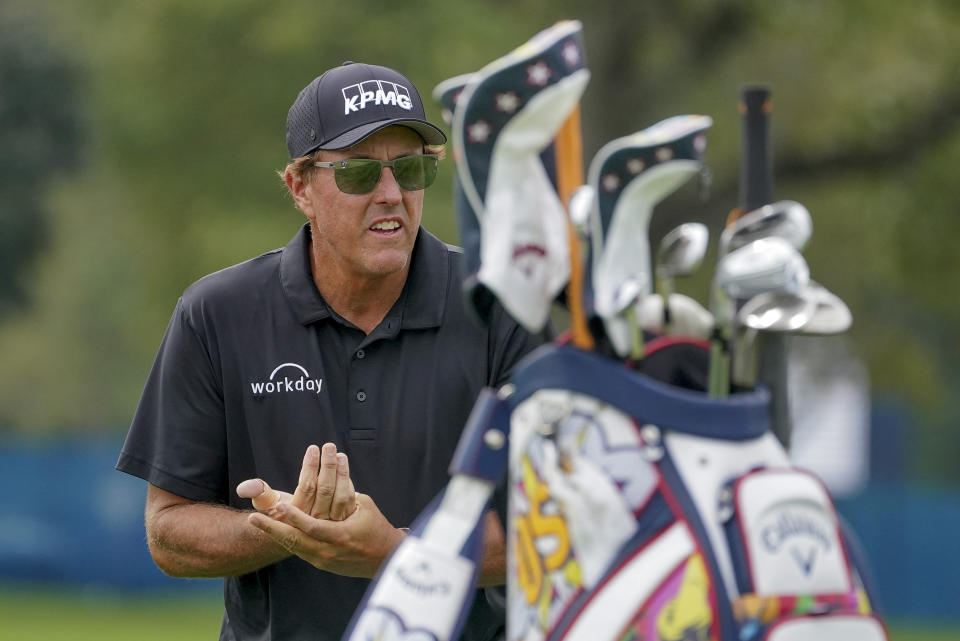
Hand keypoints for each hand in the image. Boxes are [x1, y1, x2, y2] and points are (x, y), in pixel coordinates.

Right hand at [236, 443, 357, 520]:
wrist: (298, 537)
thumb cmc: (281, 515)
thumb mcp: (268, 505)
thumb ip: (259, 493)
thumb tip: (245, 487)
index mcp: (298, 516)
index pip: (307, 488)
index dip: (310, 467)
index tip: (312, 448)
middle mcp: (317, 521)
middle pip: (325, 490)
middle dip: (327, 465)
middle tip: (328, 445)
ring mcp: (333, 523)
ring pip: (341, 495)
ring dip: (341, 472)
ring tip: (339, 454)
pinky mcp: (345, 522)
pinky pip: (351, 500)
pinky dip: (348, 482)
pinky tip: (344, 466)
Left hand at [247, 492, 405, 577]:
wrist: (386, 558)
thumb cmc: (377, 528)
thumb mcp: (365, 506)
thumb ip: (346, 494)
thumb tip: (330, 480)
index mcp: (340, 536)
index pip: (311, 527)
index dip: (294, 517)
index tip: (278, 506)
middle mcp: (328, 551)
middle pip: (294, 541)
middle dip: (271, 529)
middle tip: (252, 518)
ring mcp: (323, 560)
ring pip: (293, 547)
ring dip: (274, 534)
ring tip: (256, 522)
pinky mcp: (322, 564)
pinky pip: (299, 551)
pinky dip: (286, 540)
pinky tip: (274, 531)